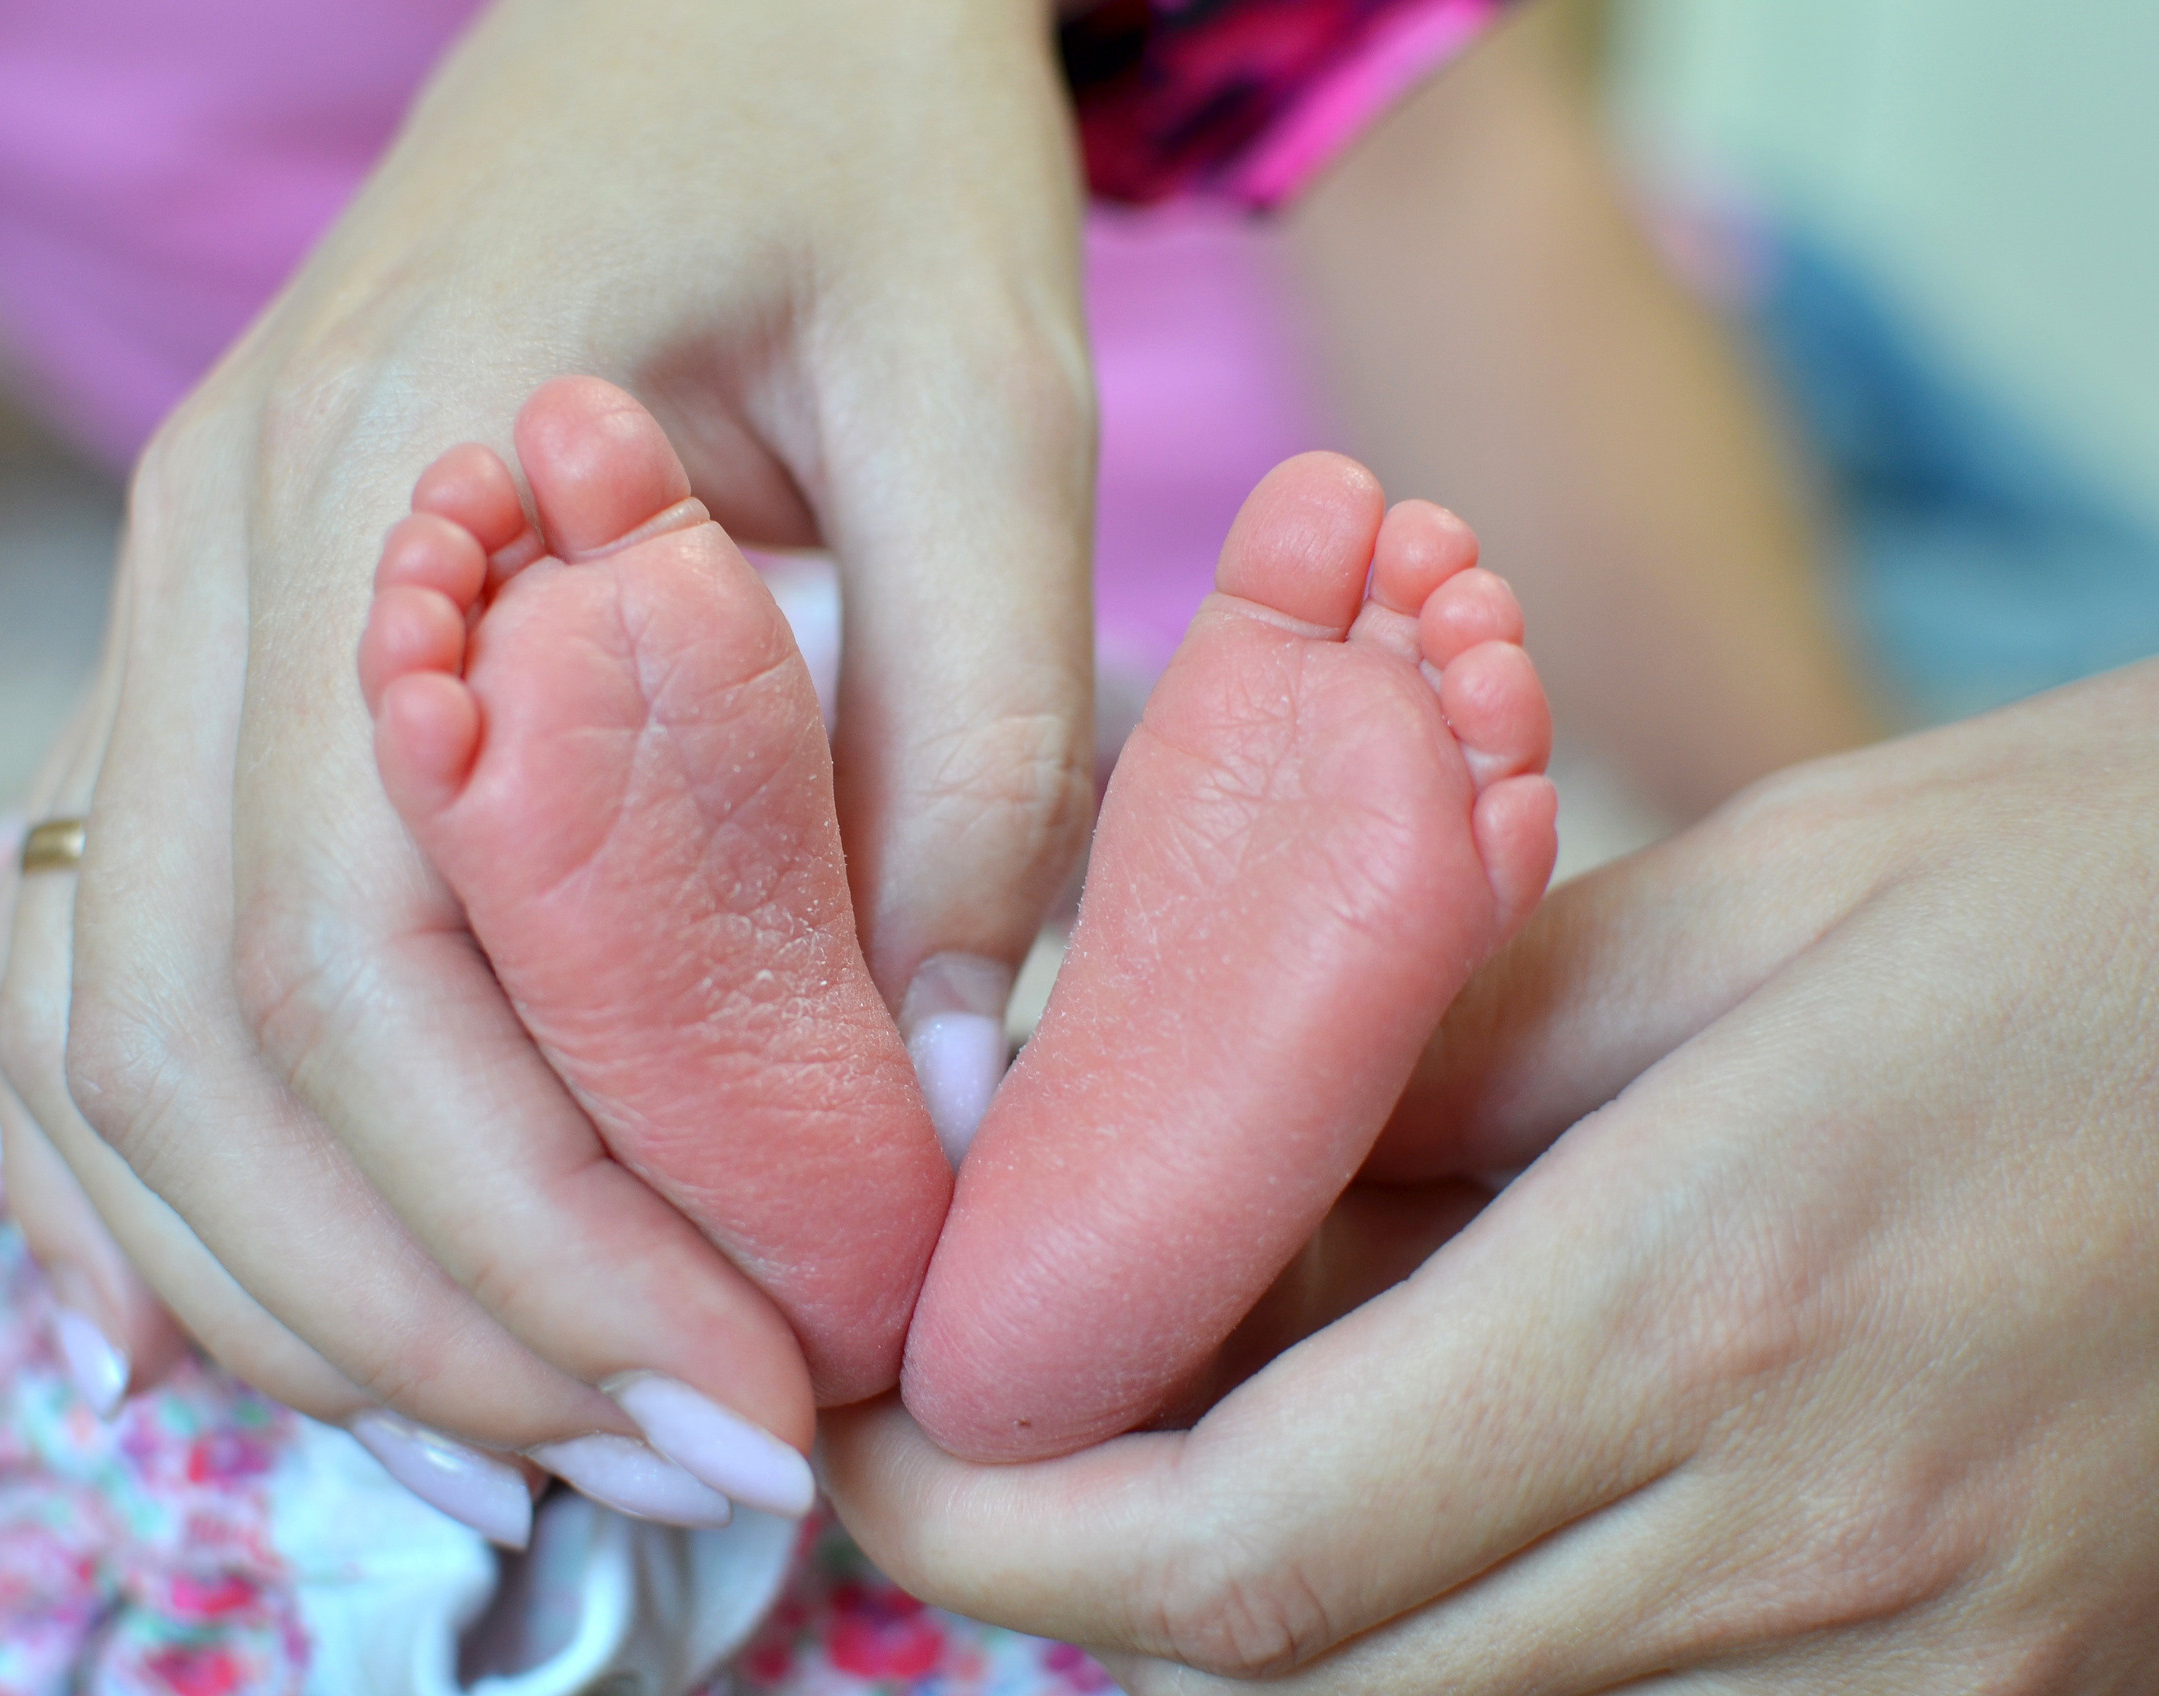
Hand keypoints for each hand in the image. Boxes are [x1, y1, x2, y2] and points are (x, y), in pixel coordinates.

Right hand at [0, 0, 1095, 1524]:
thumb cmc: (862, 139)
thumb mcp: (989, 393)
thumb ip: (975, 727)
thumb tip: (946, 1091)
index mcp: (392, 472)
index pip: (374, 948)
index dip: (539, 1224)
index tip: (751, 1383)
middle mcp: (217, 552)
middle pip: (221, 1037)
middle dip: (445, 1308)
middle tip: (687, 1456)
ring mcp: (174, 602)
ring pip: (120, 1032)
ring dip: (309, 1284)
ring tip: (548, 1428)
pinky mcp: (209, 652)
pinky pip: (89, 951)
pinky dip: (144, 1173)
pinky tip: (234, 1330)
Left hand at [823, 658, 2158, 1689]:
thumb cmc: (2087, 894)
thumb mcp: (1724, 904)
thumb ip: (1409, 1066)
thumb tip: (1167, 1175)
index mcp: (1710, 1306)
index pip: (1237, 1540)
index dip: (996, 1513)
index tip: (874, 1424)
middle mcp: (1810, 1552)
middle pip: (1303, 1669)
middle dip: (1091, 1561)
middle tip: (1002, 1397)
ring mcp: (1926, 1672)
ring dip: (1270, 1597)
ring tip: (1216, 1401)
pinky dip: (1466, 1632)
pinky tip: (1440, 1468)